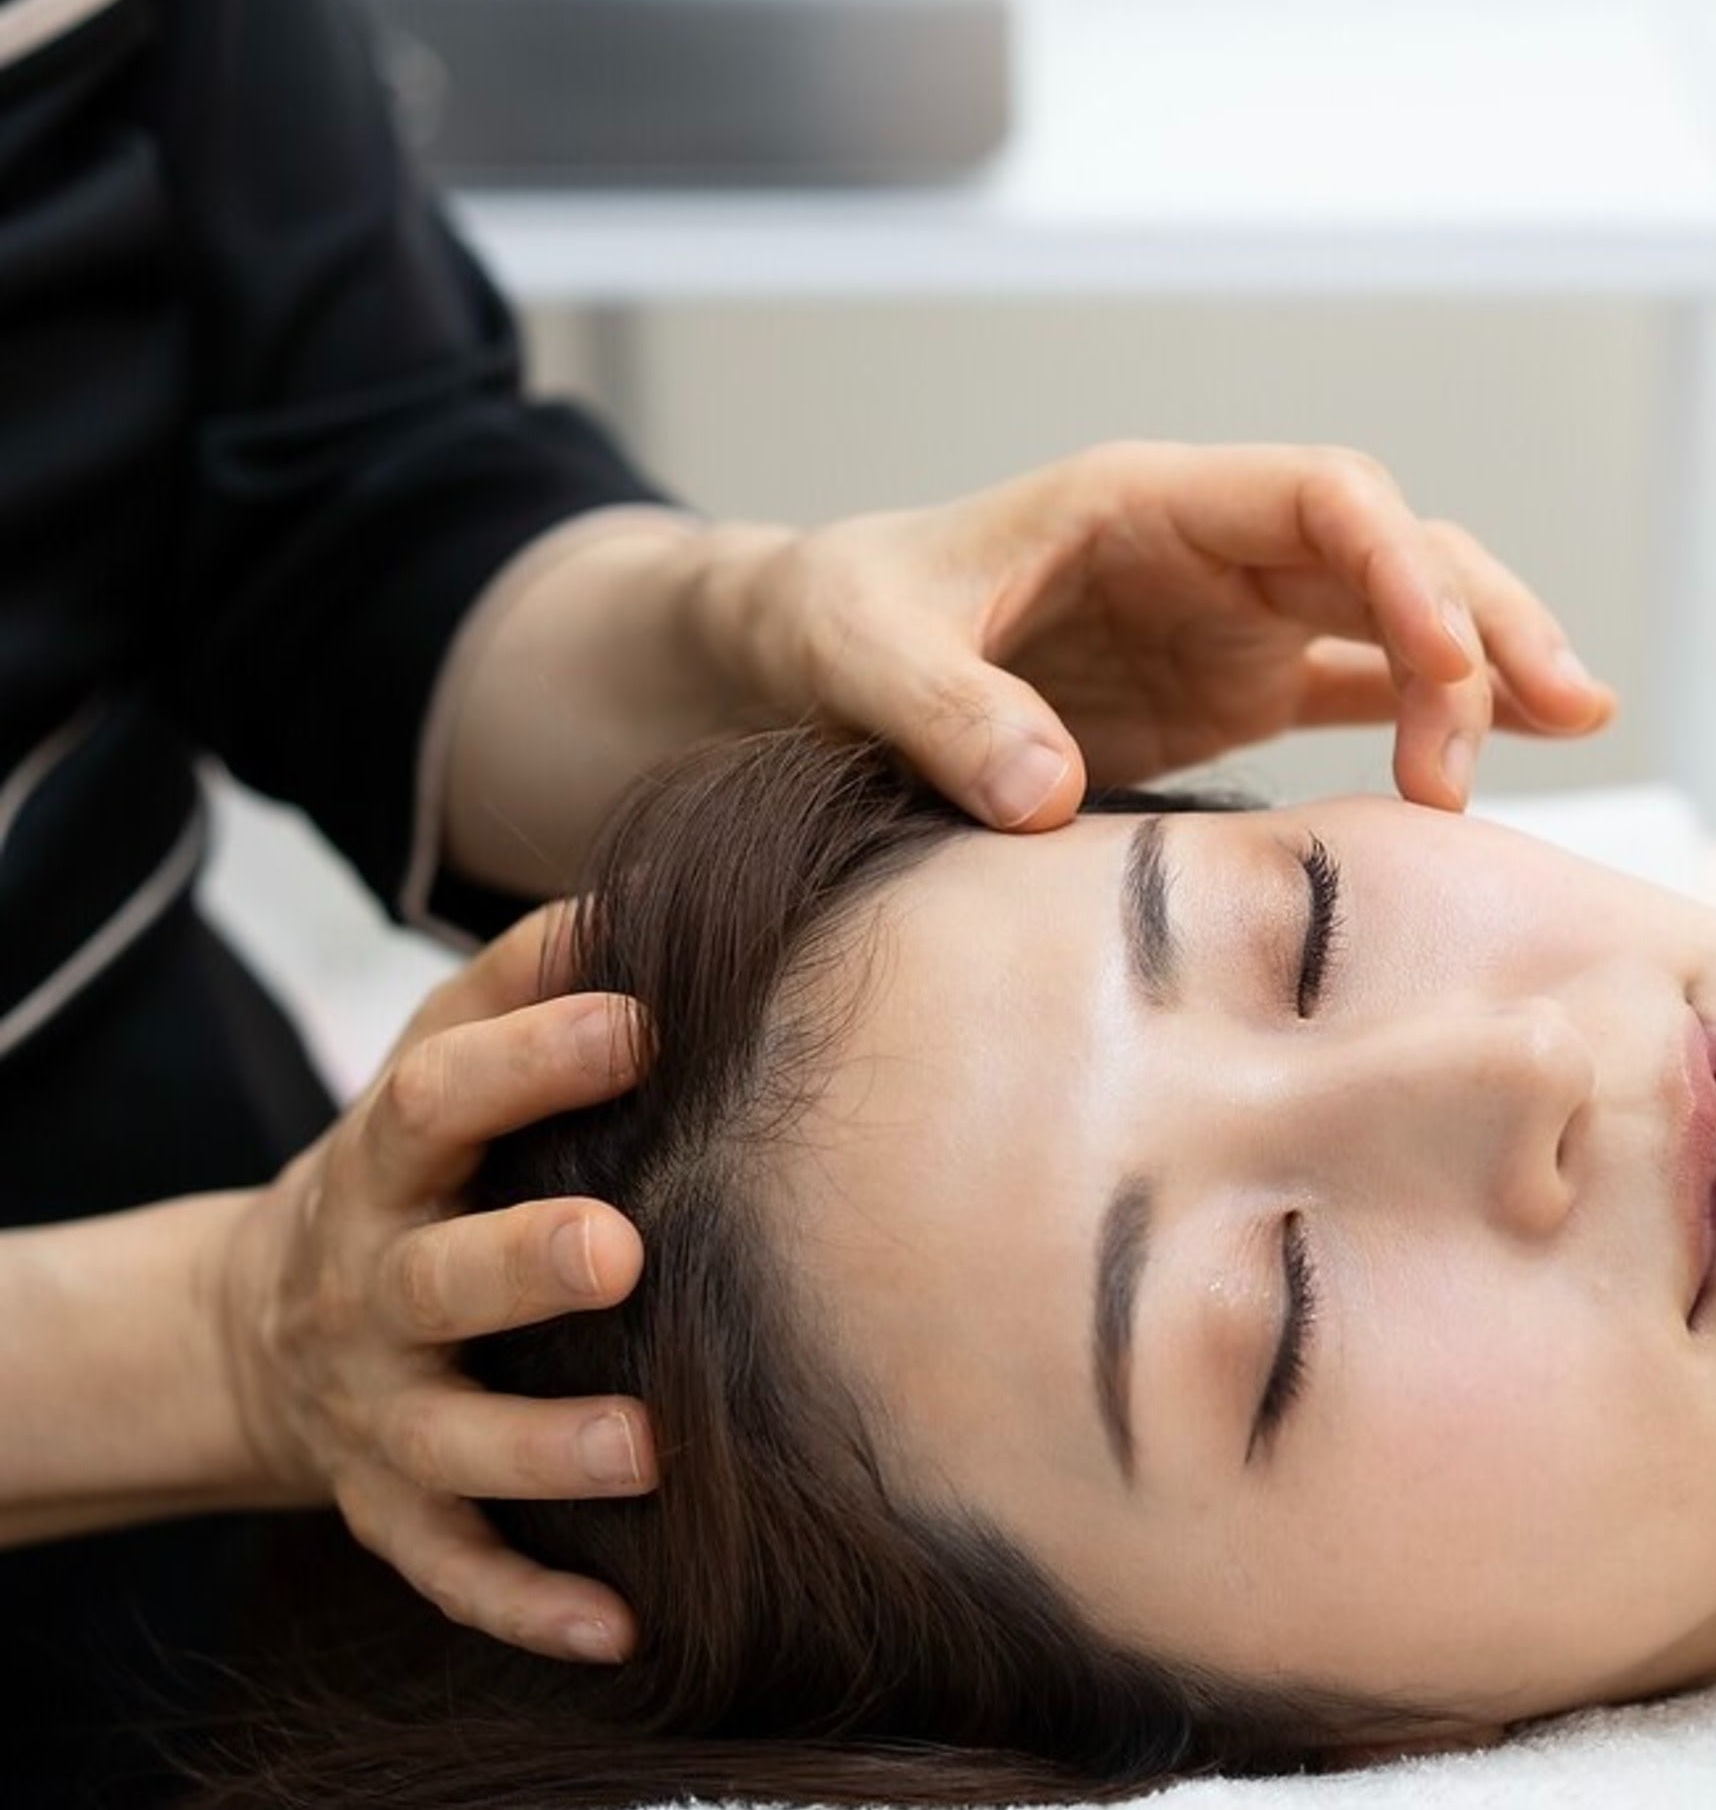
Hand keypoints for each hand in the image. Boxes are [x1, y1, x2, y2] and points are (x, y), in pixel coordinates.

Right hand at [217, 904, 655, 1662]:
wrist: (267, 1322)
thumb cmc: (417, 1168)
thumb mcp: (434, 1068)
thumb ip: (526, 983)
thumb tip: (652, 883)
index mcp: (396, 1161)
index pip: (446, 1094)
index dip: (534, 1056)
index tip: (640, 1018)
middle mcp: (378, 1287)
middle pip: (439, 1276)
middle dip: (524, 1263)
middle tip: (621, 1251)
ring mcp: (381, 1409)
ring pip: (454, 1440)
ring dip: (545, 1449)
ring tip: (647, 1450)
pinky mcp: (395, 1508)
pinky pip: (455, 1567)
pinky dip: (529, 1603)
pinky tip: (621, 1627)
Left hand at [705, 441, 1617, 829]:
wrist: (811, 655)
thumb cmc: (835, 620)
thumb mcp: (856, 652)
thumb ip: (944, 713)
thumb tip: (1044, 796)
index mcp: (1145, 502)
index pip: (1320, 496)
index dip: (1396, 564)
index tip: (1443, 658)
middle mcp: (1216, 548)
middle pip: (1397, 551)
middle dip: (1486, 616)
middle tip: (1565, 709)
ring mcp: (1238, 619)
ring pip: (1405, 616)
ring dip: (1488, 667)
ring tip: (1577, 725)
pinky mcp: (1237, 689)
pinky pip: (1368, 689)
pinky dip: (1443, 716)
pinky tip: (1519, 753)